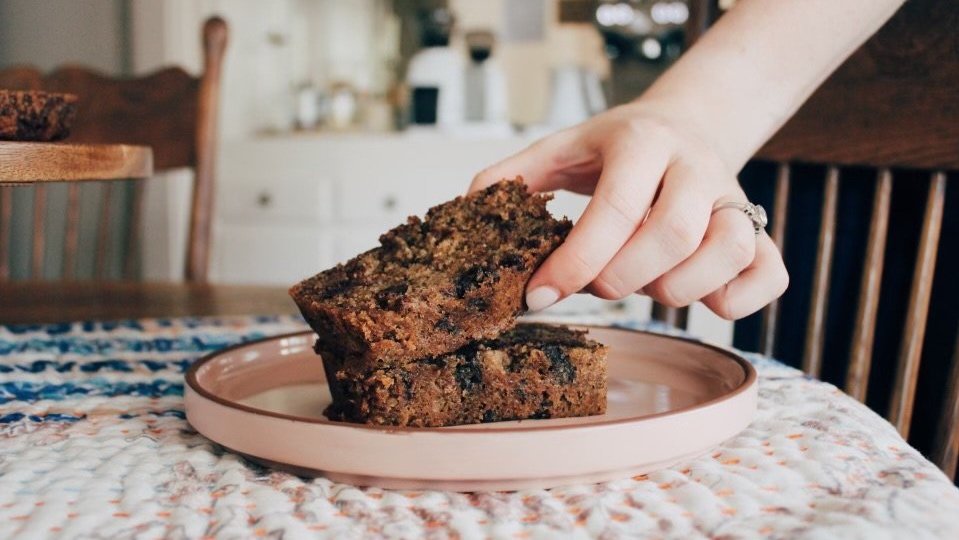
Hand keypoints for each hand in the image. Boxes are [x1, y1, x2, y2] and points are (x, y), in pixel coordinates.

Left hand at [470, 104, 788, 319]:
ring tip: (646, 283)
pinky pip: (770, 276)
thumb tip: (468, 211)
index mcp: (642, 141)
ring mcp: (735, 199)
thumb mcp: (562, 149)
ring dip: (677, 290)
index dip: (574, 261)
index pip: (614, 209)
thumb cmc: (615, 149)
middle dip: (622, 278)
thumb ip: (514, 177)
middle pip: (673, 236)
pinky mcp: (762, 232)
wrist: (683, 126)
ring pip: (729, 253)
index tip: (539, 294)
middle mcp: (696, 166)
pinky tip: (699, 296)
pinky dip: (736, 300)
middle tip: (597, 284)